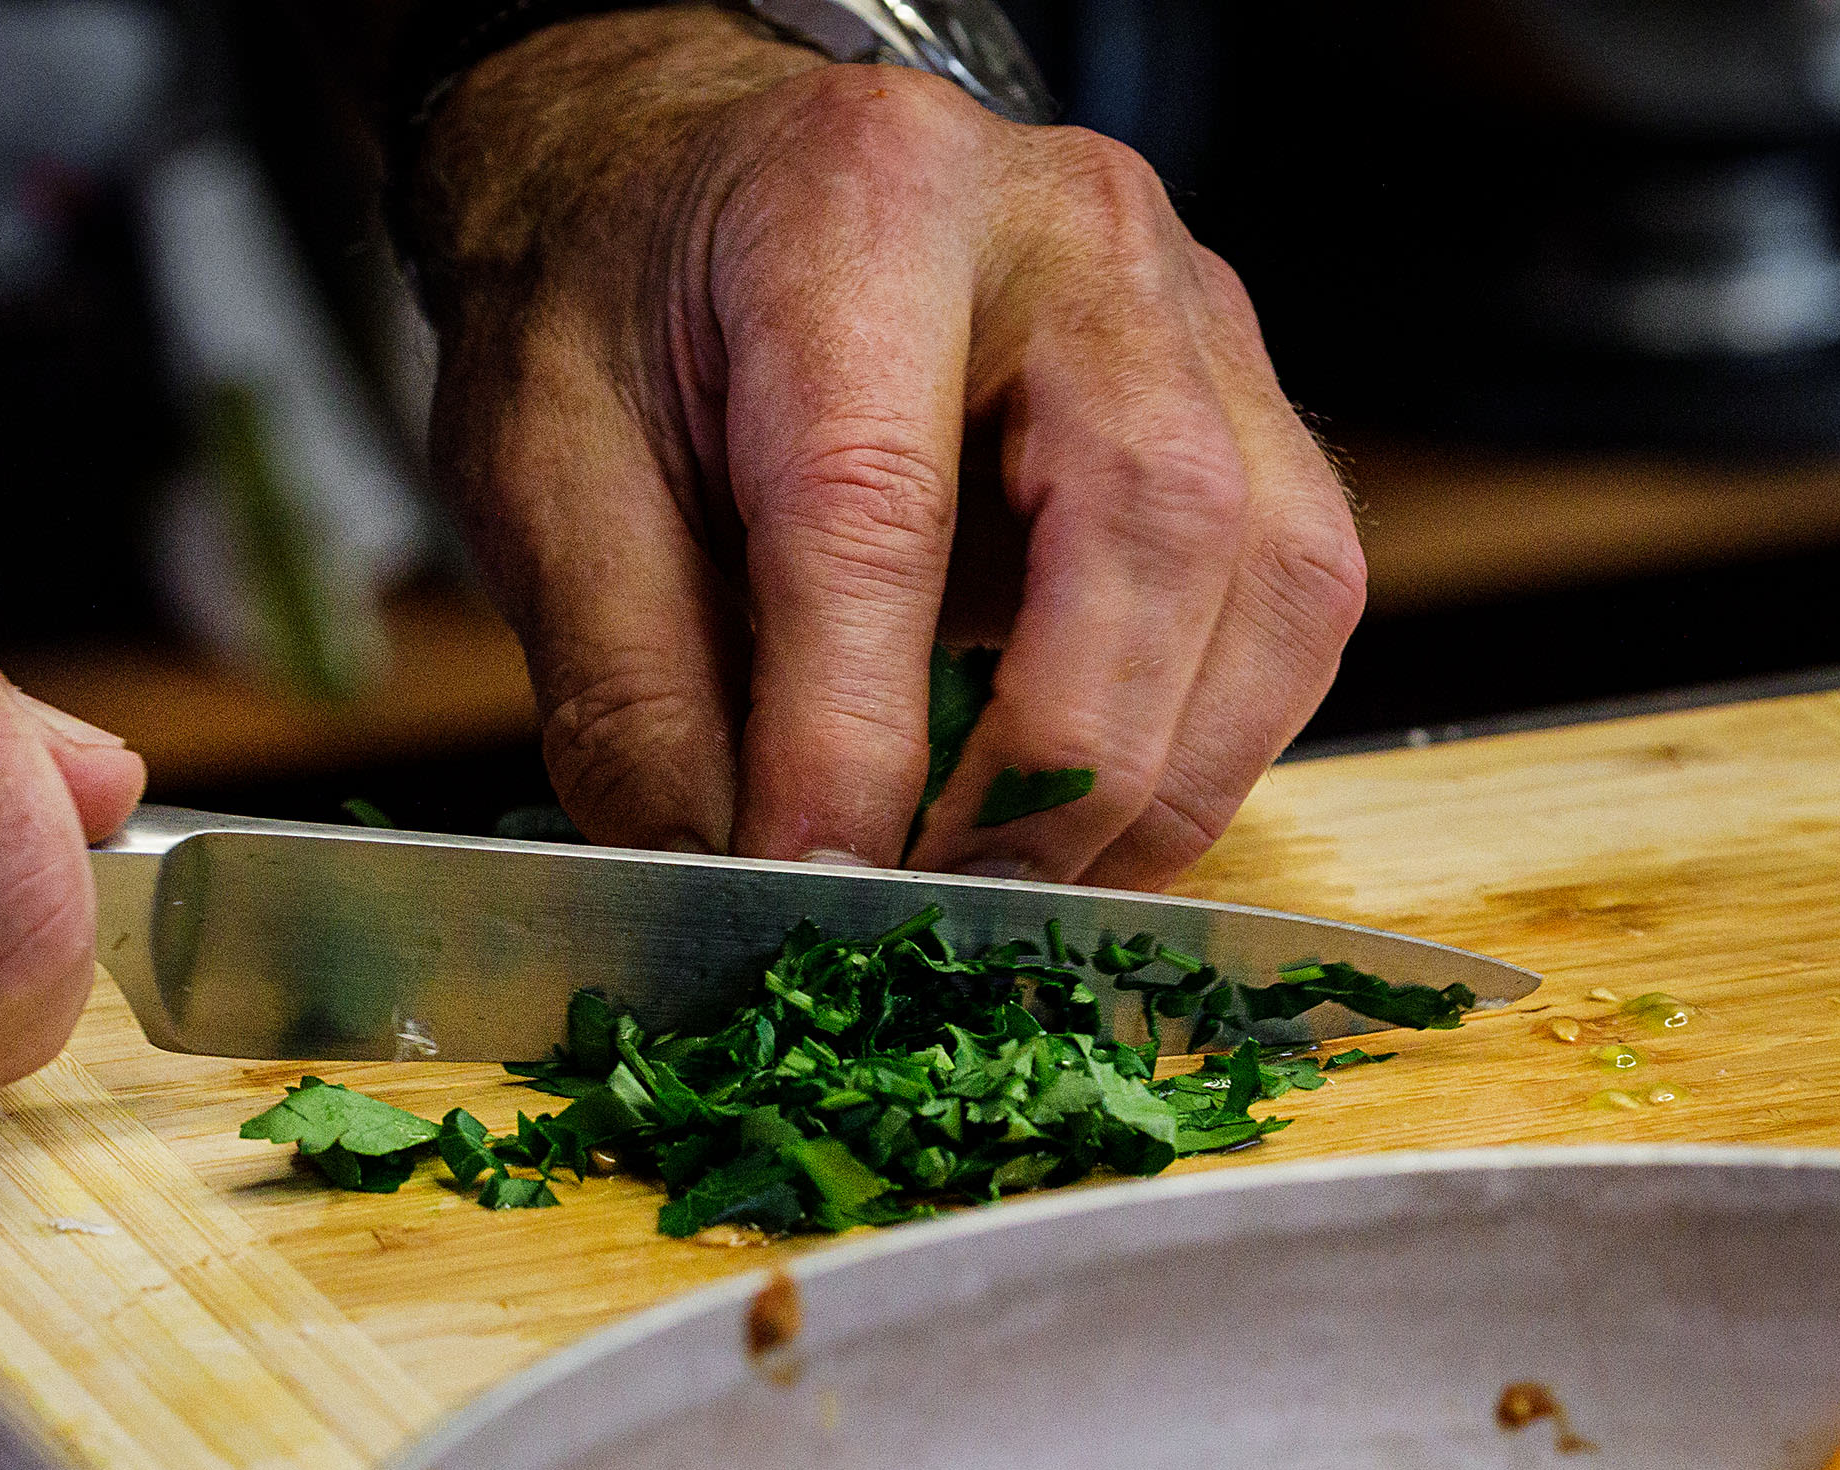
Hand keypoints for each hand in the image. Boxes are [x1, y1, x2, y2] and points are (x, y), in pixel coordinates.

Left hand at [408, 9, 1366, 888]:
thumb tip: (720, 888)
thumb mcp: (544, 475)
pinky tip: (1089, 823)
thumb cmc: (625, 311)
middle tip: (940, 915)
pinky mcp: (1249, 400)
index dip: (850, 733)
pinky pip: (1295, 605)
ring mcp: (1193, 309)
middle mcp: (1071, 226)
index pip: (877, 506)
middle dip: (1055, 772)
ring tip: (1019, 894)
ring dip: (1160, 783)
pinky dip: (1207, 749)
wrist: (697, 183)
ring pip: (1273, 576)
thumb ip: (630, 689)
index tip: (809, 885)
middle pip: (1148, 521)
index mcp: (859, 199)